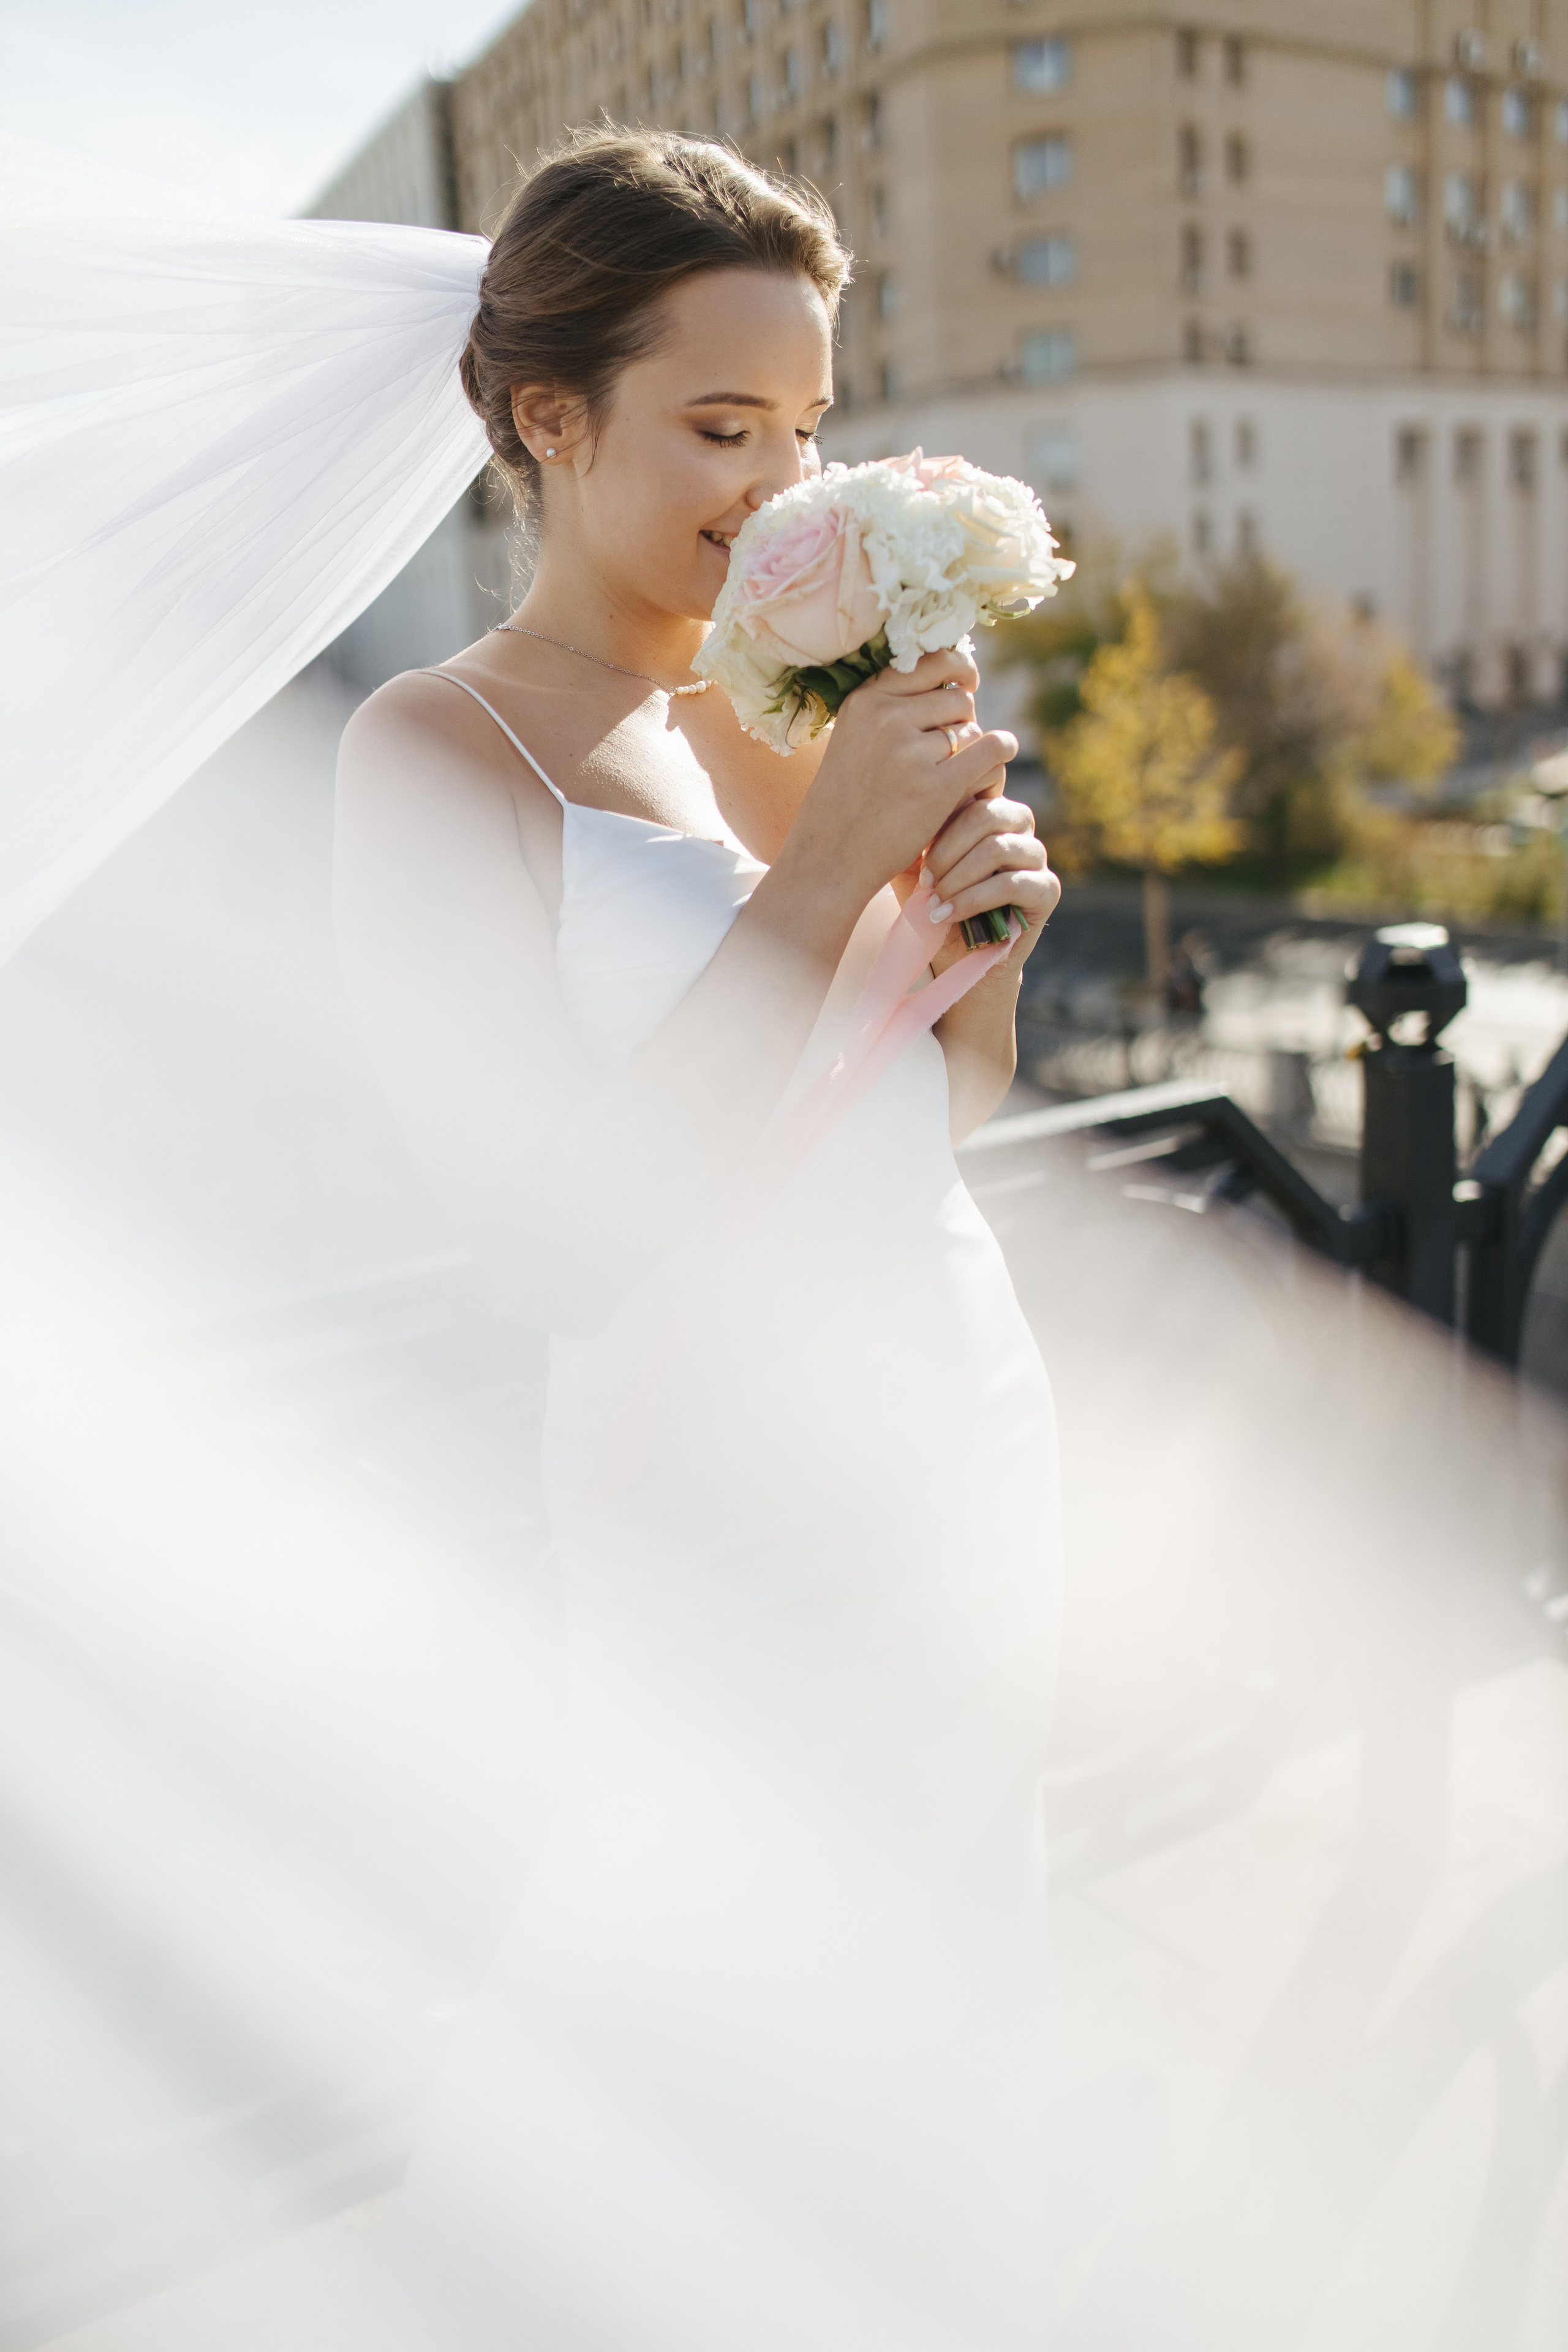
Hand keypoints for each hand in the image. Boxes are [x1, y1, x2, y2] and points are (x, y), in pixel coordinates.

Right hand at [795, 649, 1020, 909]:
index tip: (966, 682)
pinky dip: (1001, 751)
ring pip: (971, 729)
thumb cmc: (845, 804)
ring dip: (973, 749)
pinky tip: (1000, 759)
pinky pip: (990, 750)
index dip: (957, 669)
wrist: (829, 859)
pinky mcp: (935, 788)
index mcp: (865, 700)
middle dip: (963, 721)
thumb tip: (949, 684)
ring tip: (958, 775)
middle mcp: (886, 717)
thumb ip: (890, 711)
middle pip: (956, 698)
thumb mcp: (852, 740)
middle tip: (955, 751)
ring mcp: (910, 752)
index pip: (930, 662)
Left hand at [920, 779, 1060, 960]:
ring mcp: (1036, 856)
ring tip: (935, 903)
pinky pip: (1012, 883)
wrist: (955, 959)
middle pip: (987, 813)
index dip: (941, 817)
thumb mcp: (913, 869)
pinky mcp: (1047, 889)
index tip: (914, 851)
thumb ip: (914, 838)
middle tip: (925, 880)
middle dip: (947, 849)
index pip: (972, 787)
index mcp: (988, 808)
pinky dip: (974, 900)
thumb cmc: (934, 906)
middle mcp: (1018, 826)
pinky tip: (949, 915)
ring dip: (959, 878)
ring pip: (998, 848)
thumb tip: (904, 807)